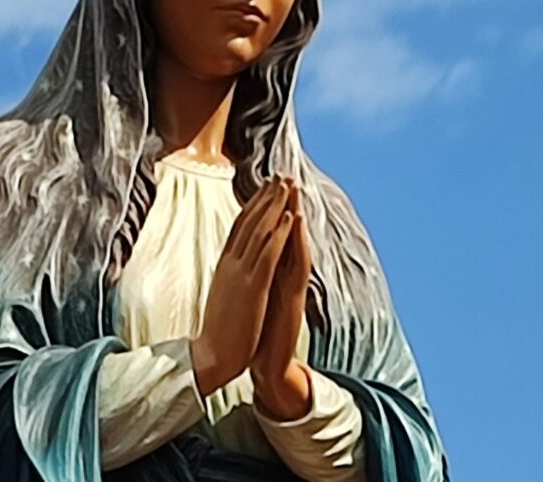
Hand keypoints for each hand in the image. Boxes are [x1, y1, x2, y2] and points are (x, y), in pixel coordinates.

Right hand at [190, 175, 295, 395]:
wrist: (210, 356)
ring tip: (287, 185)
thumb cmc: (218, 330)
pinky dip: (279, 232)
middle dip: (266, 196)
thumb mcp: (222, 294)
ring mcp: (241, 273)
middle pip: (250, 221)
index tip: (266, 187)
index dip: (254, 204)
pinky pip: (268, 253)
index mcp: (224, 264)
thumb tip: (232, 262)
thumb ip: (228, 275)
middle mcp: (230, 263)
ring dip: (275, 205)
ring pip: (260, 230)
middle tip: (280, 175)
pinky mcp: (252, 287)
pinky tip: (290, 216)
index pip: (239, 226)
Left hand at [250, 177, 313, 418]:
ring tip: (294, 189)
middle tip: (285, 176)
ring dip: (295, 215)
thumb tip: (245, 260)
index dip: (270, 213)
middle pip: (286, 235)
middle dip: (285, 205)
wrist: (269, 366)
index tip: (266, 187)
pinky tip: (296, 221)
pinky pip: (297, 264)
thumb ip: (254, 278)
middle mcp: (283, 277)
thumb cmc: (257, 333)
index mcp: (270, 275)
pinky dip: (296, 240)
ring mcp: (291, 286)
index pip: (271, 238)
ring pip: (295, 243)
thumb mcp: (252, 298)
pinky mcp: (294, 298)